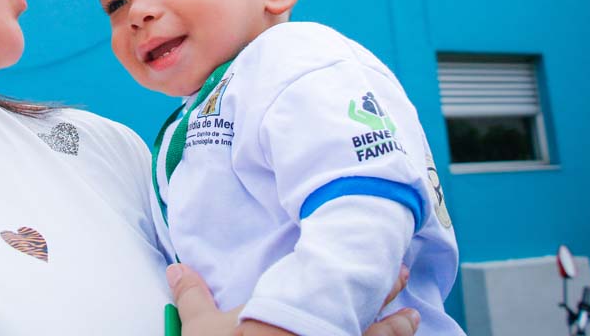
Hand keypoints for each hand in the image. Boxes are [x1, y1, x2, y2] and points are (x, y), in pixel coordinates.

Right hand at [167, 263, 420, 335]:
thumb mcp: (203, 329)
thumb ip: (193, 297)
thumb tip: (176, 268)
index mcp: (296, 310)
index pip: (337, 286)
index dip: (367, 275)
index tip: (389, 262)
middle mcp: (326, 331)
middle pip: (367, 311)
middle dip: (388, 294)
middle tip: (406, 274)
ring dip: (398, 329)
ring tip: (413, 318)